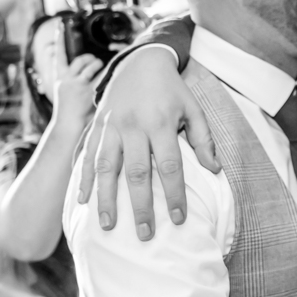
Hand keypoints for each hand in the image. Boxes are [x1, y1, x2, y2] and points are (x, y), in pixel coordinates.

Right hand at [49, 23, 102, 130]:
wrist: (67, 127)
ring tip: (103, 71)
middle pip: (81, 59)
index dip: (60, 40)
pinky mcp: (88, 91)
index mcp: (61, 78)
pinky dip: (107, 75)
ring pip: (91, 65)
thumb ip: (73, 80)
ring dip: (99, 65)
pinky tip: (112, 78)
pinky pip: (101, 77)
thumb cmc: (70, 111)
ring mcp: (78, 85)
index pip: (59, 56)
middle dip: (91, 59)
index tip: (59, 26)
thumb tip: (88, 66)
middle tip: (97, 62)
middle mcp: (67, 79)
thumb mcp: (66, 93)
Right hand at [76, 46, 218, 238]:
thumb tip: (214, 170)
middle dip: (140, 206)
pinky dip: (83, 178)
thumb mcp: (193, 108)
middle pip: (136, 172)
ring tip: (108, 225)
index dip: (174, 194)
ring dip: (106, 198)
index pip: (169, 165)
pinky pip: (87, 155)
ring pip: (106, 167)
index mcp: (160, 123)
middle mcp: (133, 126)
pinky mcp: (96, 125)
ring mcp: (111, 126)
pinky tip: (82, 200)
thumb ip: (203, 139)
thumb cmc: (171, 90)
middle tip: (144, 235)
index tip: (178, 218)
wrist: (139, 61)